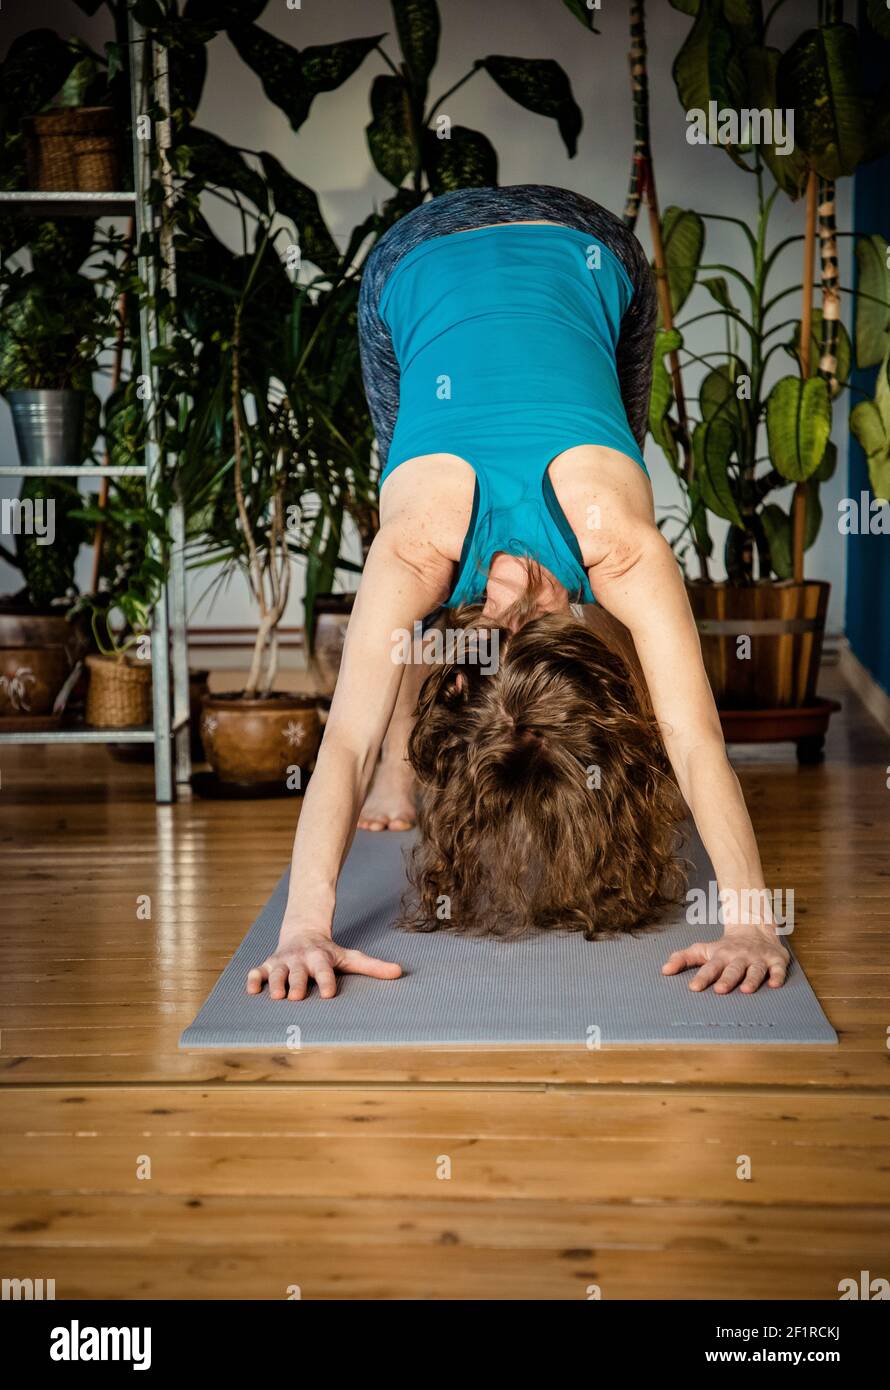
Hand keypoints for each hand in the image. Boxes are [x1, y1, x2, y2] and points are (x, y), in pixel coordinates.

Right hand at [246, 930, 401, 1000]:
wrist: (303, 932)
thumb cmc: (329, 953)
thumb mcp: (350, 957)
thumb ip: (373, 967)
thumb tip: (399, 973)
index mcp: (321, 958)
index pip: (325, 970)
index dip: (326, 981)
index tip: (328, 994)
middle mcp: (300, 959)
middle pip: (298, 972)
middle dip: (296, 983)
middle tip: (294, 997)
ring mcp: (282, 962)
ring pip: (276, 972)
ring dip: (275, 983)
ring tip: (276, 996)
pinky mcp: (267, 965)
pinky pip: (257, 972)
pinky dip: (253, 979)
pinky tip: (252, 990)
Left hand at [662, 926, 789, 993]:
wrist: (754, 927)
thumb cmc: (725, 946)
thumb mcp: (703, 949)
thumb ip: (683, 958)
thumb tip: (664, 970)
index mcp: (721, 956)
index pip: (709, 967)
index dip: (702, 977)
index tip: (693, 987)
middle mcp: (739, 958)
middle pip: (732, 969)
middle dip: (726, 979)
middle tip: (719, 990)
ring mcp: (757, 959)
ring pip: (755, 970)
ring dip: (751, 980)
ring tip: (746, 990)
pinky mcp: (775, 960)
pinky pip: (778, 969)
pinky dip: (778, 976)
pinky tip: (775, 985)